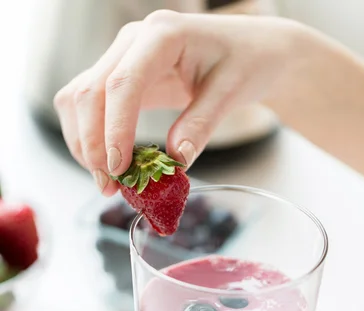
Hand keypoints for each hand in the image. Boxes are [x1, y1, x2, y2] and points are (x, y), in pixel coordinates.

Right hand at [53, 10, 299, 193]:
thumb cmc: (245, 63)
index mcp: (162, 35)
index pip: (122, 83)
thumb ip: (201, 124)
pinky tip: (109, 164)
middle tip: (109, 187)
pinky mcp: (120, 76)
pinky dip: (92, 138)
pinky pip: (90, 105)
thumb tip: (176, 159)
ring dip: (85, 144)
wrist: (250, 50)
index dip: (114, 130)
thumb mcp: (230, 93)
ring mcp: (122, 57)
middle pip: (89, 92)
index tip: (119, 169)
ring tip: (108, 182)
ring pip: (79, 99)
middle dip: (92, 145)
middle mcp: (133, 42)